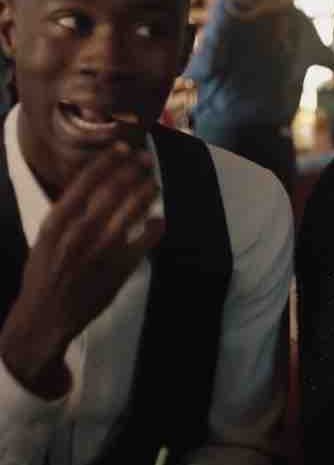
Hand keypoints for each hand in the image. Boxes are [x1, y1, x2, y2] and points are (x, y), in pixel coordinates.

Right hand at [0, 142, 163, 398]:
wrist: (44, 317)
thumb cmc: (44, 275)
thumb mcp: (45, 239)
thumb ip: (66, 214)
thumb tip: (92, 184)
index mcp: (55, 224)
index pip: (84, 183)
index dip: (107, 162)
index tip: (122, 148)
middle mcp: (77, 235)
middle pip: (111, 193)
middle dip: (132, 171)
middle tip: (146, 159)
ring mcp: (99, 252)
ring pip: (130, 213)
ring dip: (145, 194)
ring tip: (153, 183)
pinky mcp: (117, 270)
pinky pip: (143, 242)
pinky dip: (154, 227)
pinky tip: (159, 219)